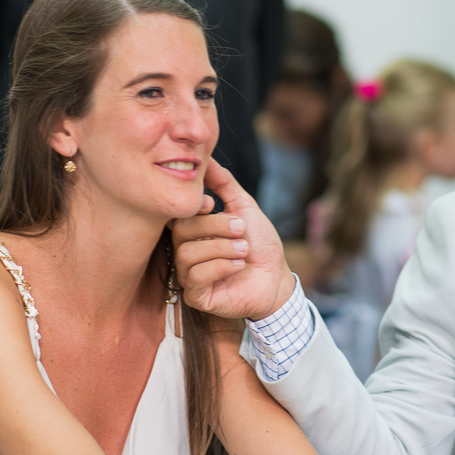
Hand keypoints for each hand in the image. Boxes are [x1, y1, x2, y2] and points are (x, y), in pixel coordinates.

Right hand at [170, 159, 295, 320]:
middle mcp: (187, 251)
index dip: (192, 208)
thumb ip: (224, 184)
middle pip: (182, 231)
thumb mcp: (244, 207)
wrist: (276, 278)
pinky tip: (238, 266)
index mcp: (194, 230)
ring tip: (244, 250)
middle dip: (214, 226)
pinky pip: (194, 277)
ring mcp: (189, 275)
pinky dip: (219, 267)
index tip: (212, 203)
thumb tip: (207, 159)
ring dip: (221, 248)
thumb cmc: (260, 244)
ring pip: (187, 254)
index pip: (178, 214)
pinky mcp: (195, 296)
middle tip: (241, 228)